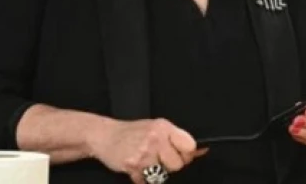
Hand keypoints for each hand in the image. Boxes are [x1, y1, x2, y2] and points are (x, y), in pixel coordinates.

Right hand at [91, 117, 207, 182]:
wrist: (104, 135)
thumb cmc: (132, 132)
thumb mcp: (156, 128)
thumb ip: (176, 139)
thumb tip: (202, 151)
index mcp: (163, 127)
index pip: (189, 146)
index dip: (187, 154)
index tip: (182, 155)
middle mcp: (155, 138)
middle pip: (178, 164)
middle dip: (170, 165)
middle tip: (158, 159)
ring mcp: (144, 153)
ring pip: (163, 175)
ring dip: (155, 173)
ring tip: (146, 162)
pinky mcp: (133, 167)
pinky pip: (147, 182)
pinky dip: (143, 179)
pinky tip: (137, 167)